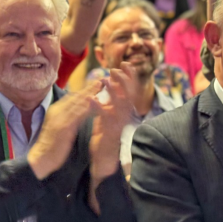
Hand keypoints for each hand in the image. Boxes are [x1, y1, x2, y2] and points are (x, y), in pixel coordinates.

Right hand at [27, 80, 102, 179]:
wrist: (42, 158)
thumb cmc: (51, 144)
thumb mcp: (57, 127)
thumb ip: (65, 117)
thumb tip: (75, 111)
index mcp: (55, 111)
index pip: (71, 97)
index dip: (83, 90)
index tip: (93, 84)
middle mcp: (57, 112)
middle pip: (75, 97)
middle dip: (88, 88)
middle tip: (100, 80)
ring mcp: (60, 119)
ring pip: (77, 103)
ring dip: (90, 94)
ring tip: (101, 87)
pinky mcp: (64, 127)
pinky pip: (78, 115)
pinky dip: (87, 108)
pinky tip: (96, 103)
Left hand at [89, 63, 136, 185]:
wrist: (103, 158)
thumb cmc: (104, 134)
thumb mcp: (108, 114)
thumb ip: (111, 101)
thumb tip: (111, 84)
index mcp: (123, 110)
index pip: (130, 90)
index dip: (129, 76)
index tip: (125, 63)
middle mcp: (124, 116)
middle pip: (129, 95)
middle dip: (124, 80)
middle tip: (116, 68)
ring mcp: (118, 124)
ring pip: (120, 105)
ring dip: (114, 91)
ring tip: (105, 79)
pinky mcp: (109, 132)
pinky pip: (105, 118)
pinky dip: (99, 108)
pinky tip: (92, 99)